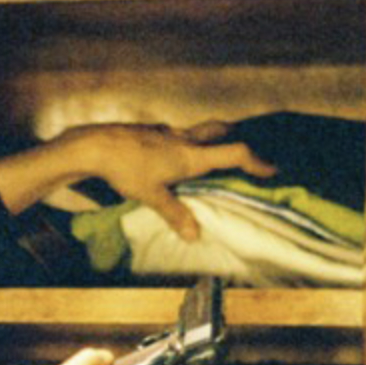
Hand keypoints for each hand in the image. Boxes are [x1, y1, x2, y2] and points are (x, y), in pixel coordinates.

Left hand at [61, 121, 275, 239]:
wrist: (93, 146)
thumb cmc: (125, 169)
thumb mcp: (152, 196)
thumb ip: (175, 214)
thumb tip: (195, 235)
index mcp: (190, 155)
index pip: (234, 152)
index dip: (256, 161)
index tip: (272, 169)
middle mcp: (183, 139)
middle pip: (219, 130)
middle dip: (235, 137)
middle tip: (243, 150)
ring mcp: (165, 132)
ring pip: (196, 130)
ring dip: (207, 139)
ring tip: (208, 153)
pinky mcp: (149, 131)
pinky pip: (174, 134)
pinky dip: (181, 142)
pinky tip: (169, 154)